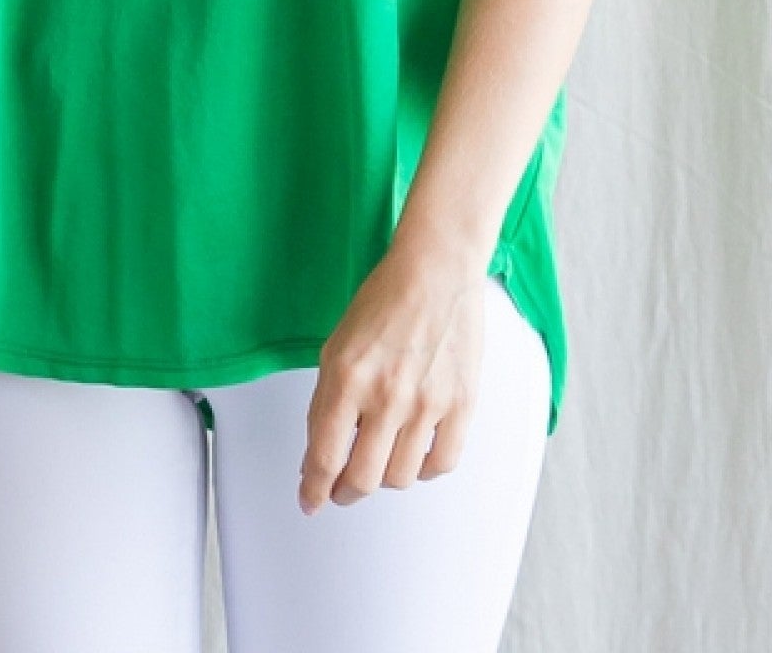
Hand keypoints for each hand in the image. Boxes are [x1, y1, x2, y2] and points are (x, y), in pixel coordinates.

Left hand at [297, 242, 486, 514]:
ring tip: (377, 463)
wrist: (436, 270)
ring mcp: (427, 403)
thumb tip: (317, 457)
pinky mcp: (461, 403)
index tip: (309, 501)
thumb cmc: (383, 301)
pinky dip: (423, 471)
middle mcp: (387, 396)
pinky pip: (441, 463)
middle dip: (345, 493)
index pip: (325, 457)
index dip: (313, 489)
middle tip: (340, 490)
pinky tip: (413, 456)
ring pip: (400, 477)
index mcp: (348, 378)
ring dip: (382, 480)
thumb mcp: (336, 347)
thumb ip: (325, 403)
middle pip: (363, 479)